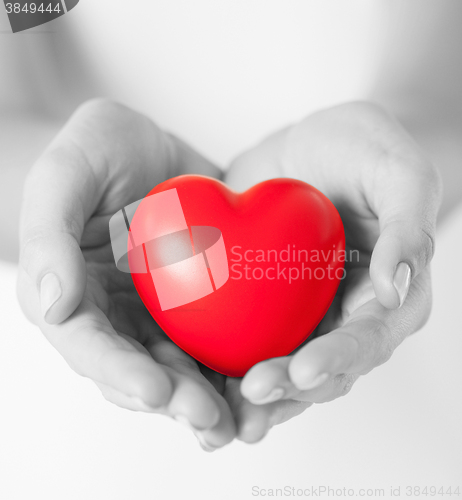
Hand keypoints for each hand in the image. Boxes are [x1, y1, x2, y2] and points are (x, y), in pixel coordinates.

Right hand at [17, 99, 236, 449]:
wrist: (145, 145)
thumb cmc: (96, 151)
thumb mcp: (65, 174)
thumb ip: (49, 235)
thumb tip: (52, 304)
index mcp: (75, 297)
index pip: (91, 347)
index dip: (120, 374)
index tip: (155, 391)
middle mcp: (118, 315)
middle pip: (142, 369)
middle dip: (175, 399)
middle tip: (211, 421)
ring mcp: (160, 309)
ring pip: (184, 364)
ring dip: (212, 395)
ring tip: (243, 419)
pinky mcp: (201, 298)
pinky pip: (220, 333)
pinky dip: (240, 358)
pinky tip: (267, 372)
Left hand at [225, 101, 442, 438]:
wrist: (314, 144)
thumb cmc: (364, 152)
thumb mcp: (397, 174)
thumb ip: (408, 227)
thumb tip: (398, 288)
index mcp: (385, 296)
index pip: (368, 340)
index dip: (339, 359)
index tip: (304, 370)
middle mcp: (341, 314)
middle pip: (319, 368)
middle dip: (287, 389)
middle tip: (250, 394)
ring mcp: (298, 312)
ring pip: (279, 365)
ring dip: (251, 395)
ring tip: (218, 413)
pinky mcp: (259, 301)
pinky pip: (239, 336)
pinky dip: (217, 360)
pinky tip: (191, 374)